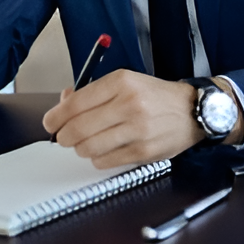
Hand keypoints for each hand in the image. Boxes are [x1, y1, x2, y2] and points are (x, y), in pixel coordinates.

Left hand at [43, 70, 204, 167]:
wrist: (193, 110)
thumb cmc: (155, 96)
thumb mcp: (125, 82)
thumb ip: (92, 92)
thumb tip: (62, 105)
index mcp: (121, 82)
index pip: (75, 103)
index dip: (56, 117)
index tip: (50, 123)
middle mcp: (129, 104)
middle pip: (78, 129)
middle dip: (64, 137)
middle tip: (65, 137)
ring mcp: (138, 130)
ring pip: (88, 148)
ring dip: (81, 149)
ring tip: (88, 143)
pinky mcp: (144, 152)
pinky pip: (105, 162)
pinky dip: (98, 159)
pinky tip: (106, 150)